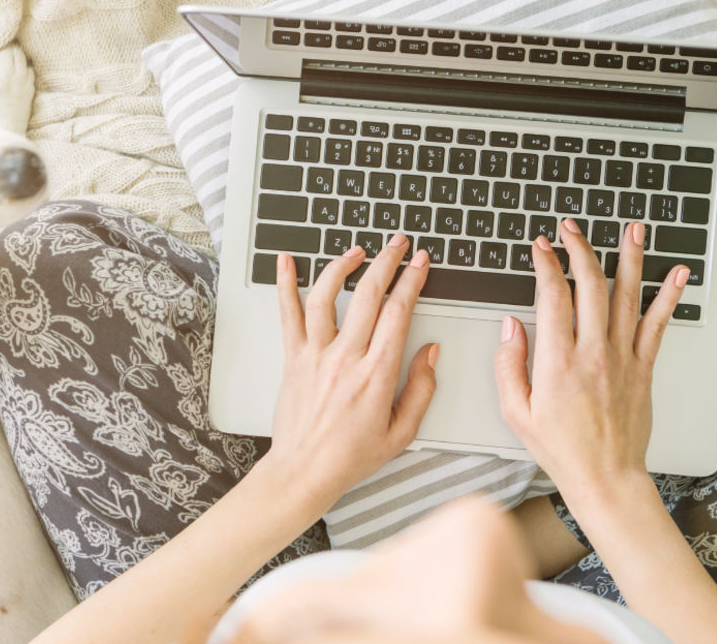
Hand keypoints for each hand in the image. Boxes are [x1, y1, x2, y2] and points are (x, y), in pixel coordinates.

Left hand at [265, 233, 438, 507]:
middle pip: (368, 295)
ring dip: (343, 266)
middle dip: (387, 262)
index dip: (412, 281)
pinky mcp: (294, 358)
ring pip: (327, 296)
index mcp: (377, 374)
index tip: (421, 263)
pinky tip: (286, 261)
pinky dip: (286, 284)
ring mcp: (316, 355)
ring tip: (357, 251)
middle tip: (398, 244)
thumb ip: (422, 388)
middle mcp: (346, 358)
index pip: (399, 313)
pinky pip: (288, 314)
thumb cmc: (351, 457)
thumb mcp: (402, 431)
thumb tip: (431, 352)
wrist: (304, 472)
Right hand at [493, 219, 687, 494]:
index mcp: (558, 362)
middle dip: (580, 249)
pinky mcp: (643, 368)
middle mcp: (593, 353)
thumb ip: (509, 364)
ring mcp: (622, 358)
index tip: (540, 247)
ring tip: (633, 229)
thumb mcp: (516, 411)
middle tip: (571, 229)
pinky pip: (657, 325)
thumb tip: (510, 326)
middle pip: (590, 285)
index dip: (545, 264)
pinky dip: (668, 296)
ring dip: (631, 258)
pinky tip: (677, 273)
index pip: (553, 296)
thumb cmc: (560, 449)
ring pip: (627, 296)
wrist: (605, 476)